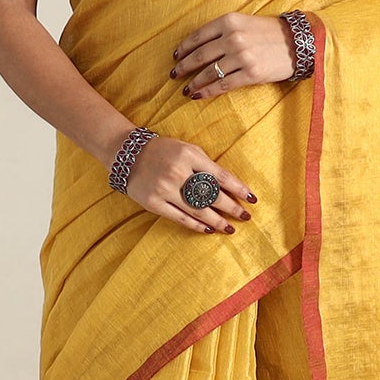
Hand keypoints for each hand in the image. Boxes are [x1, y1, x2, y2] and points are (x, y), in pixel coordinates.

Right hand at [118, 132, 256, 235]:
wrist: (127, 155)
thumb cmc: (163, 151)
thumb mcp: (187, 150)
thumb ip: (206, 165)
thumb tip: (229, 186)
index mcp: (189, 155)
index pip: (220, 175)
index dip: (238, 189)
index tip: (252, 199)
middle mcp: (178, 172)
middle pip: (211, 195)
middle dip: (231, 208)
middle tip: (245, 217)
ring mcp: (164, 189)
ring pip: (197, 210)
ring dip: (217, 221)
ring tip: (230, 228)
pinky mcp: (154, 203)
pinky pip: (180, 218)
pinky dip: (196, 225)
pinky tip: (208, 229)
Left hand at [170, 12, 296, 99]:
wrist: (297, 43)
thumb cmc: (269, 33)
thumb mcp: (244, 22)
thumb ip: (222, 30)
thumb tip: (198, 46)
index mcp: (229, 21)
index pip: (198, 36)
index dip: (183, 48)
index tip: (175, 56)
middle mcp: (233, 37)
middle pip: (200, 56)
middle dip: (183, 67)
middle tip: (174, 75)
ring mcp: (242, 56)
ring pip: (209, 72)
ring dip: (194, 83)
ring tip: (186, 89)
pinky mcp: (251, 73)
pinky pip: (222, 85)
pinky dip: (207, 91)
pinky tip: (199, 95)